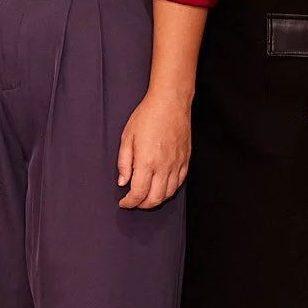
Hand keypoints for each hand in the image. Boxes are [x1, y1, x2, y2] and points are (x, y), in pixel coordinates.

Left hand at [117, 91, 189, 209]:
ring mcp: (177, 164)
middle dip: (142, 205)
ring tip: (146, 196)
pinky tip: (161, 186)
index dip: (129, 203)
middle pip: (155, 199)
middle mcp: (164, 166)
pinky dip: (169, 190)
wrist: (170, 102)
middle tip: (134, 201)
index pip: (138, 193)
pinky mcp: (185, 160)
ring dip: (156, 200)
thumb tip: (122, 182)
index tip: (124, 202)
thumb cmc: (147, 116)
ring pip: (168, 194)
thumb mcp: (127, 137)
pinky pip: (179, 183)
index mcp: (147, 162)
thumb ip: (124, 163)